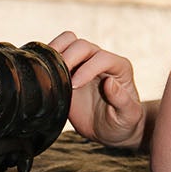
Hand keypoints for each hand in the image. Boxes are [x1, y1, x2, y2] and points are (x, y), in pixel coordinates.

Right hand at [49, 31, 144, 149]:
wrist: (108, 130)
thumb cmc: (122, 122)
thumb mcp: (128, 116)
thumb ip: (122, 100)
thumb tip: (109, 83)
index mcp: (119, 67)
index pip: (101, 57)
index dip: (87, 68)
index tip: (75, 85)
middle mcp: (101, 60)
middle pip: (82, 45)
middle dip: (69, 58)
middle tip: (59, 78)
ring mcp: (83, 63)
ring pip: (68, 41)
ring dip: (56, 51)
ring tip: (49, 69)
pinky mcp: (68, 69)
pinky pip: (56, 54)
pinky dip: (47, 58)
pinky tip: (42, 72)